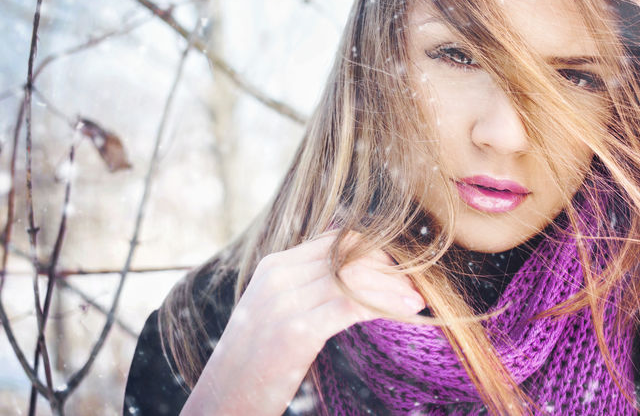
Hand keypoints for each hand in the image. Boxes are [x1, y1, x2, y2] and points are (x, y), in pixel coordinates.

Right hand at [179, 231, 425, 414]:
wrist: (219, 405)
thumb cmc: (253, 367)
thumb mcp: (273, 317)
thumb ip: (304, 291)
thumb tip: (349, 283)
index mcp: (273, 268)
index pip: (335, 241)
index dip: (373, 251)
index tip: (400, 270)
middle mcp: (278, 276)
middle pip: (349, 253)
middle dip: (389, 267)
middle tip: (416, 285)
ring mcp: (284, 301)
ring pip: (356, 276)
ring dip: (394, 287)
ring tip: (418, 300)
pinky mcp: (295, 329)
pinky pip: (353, 304)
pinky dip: (385, 305)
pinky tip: (407, 312)